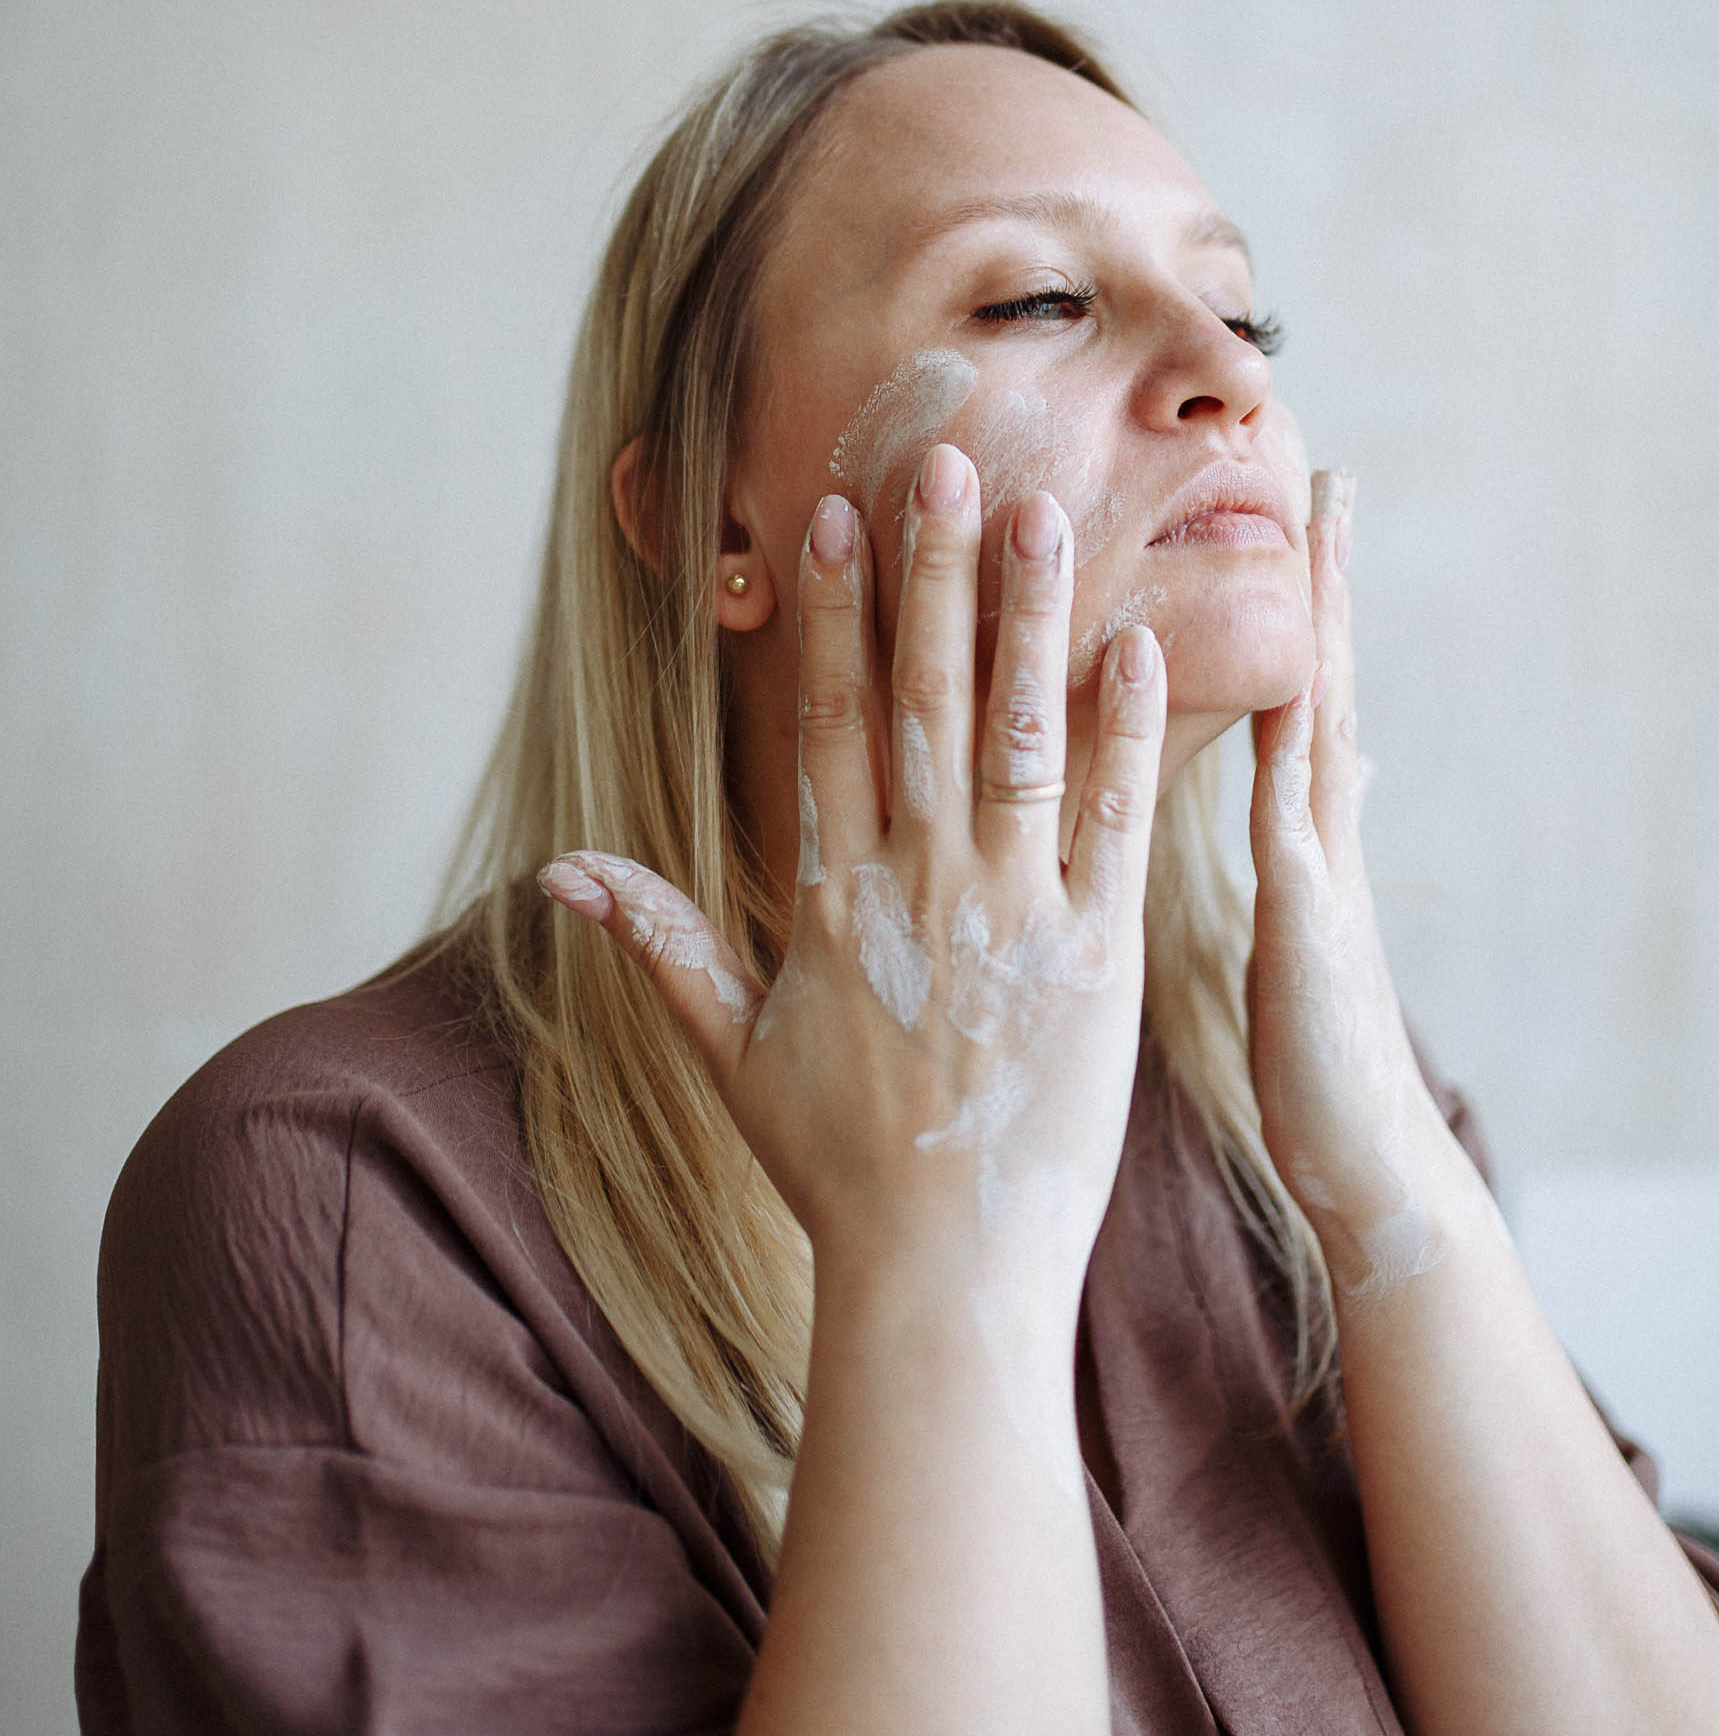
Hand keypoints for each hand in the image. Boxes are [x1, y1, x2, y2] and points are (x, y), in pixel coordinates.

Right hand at [538, 443, 1167, 1323]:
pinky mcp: (1100, 958)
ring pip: (1023, 739)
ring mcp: (1014, 916)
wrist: (943, 1273)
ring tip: (1046, 514)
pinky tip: (1140, 645)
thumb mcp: (728, 1052)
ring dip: (1030, 621)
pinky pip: (1116, 827)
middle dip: (933, 576)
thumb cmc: (836, 1168)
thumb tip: (561, 873)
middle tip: (949, 462)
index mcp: (834, 899)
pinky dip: (1129, 736)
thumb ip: (657, 946)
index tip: (832, 517)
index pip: (824, 724)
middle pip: (921, 702)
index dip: (828, 614)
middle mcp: (921, 887)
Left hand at [1245, 472, 1482, 1296]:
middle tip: (1326, 470)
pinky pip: (1292, 815)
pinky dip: (1289, 748)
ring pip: (1321, 720)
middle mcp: (1323, 836)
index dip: (1304, 604)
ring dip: (1322, 627)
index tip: (1298, 510)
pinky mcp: (1306, 922)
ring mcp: (1322, 871)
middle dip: (1327, 576)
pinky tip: (1285, 688)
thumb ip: (1313, 848)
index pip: (1303, 695)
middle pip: (1326, 677)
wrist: (1367, 1169)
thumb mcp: (1306, 936)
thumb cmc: (1317, 1068)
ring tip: (1322, 535)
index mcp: (1306, 840)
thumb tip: (1335, 775)